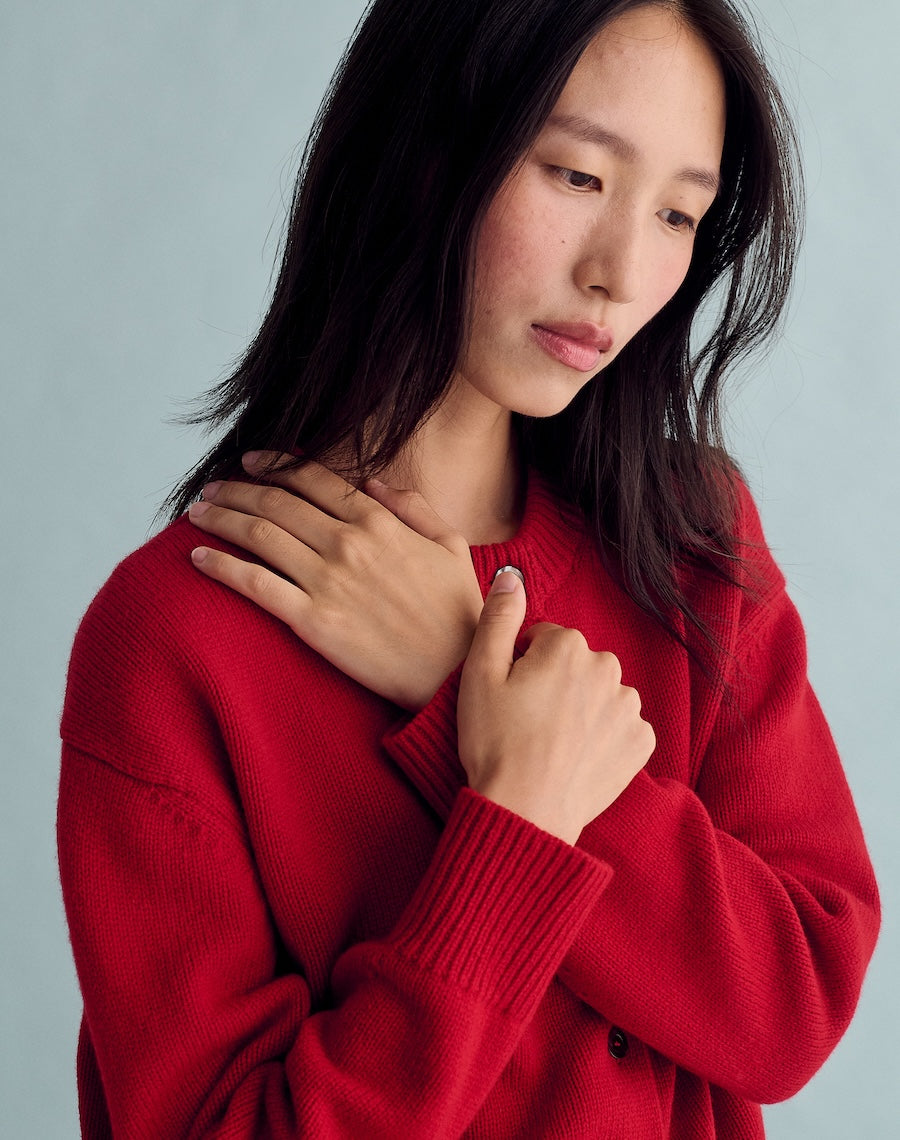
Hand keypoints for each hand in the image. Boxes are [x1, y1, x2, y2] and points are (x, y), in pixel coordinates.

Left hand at [188, 453, 483, 709]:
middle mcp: (347, 543)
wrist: (454, 673)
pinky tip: (198, 557)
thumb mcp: (451, 546)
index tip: (251, 461)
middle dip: (236, 488)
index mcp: (378, 522)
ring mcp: (327, 581)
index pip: (313, 479)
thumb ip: (413, 508)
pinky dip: (221, 566)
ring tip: (197, 512)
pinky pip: (255, 585)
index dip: (276, 464)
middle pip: (276, 501)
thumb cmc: (459, 613)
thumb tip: (373, 483)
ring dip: (220, 517)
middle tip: (212, 486)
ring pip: (258, 535)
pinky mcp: (312, 621)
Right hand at [458, 570, 654, 843]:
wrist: (525, 810)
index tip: (507, 697)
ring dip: (581, 709)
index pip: (542, 639)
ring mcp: (629, 708)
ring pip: (599, 694)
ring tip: (550, 742)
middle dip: (554, 683)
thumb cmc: (496, 742)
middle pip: (575, 664)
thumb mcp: (480, 672)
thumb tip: (512, 575)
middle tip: (526, 721)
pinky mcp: (641, 744)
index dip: (519, 666)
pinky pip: (621, 727)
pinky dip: (603, 738)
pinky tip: (576, 756)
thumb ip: (499, 616)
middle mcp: (608, 668)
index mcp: (568, 645)